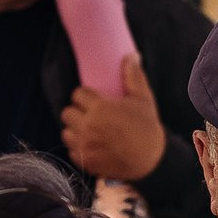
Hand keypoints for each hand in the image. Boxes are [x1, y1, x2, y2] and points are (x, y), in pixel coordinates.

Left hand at [60, 55, 166, 183]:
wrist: (152, 161)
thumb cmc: (147, 128)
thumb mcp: (143, 99)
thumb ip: (133, 76)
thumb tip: (131, 56)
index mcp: (100, 108)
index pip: (77, 94)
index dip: (85, 96)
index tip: (93, 100)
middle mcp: (88, 126)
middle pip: (67, 112)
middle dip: (77, 111)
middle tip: (90, 114)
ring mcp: (85, 145)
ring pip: (66, 132)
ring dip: (75, 129)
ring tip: (88, 129)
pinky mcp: (85, 161)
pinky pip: (71, 150)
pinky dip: (78, 147)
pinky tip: (91, 144)